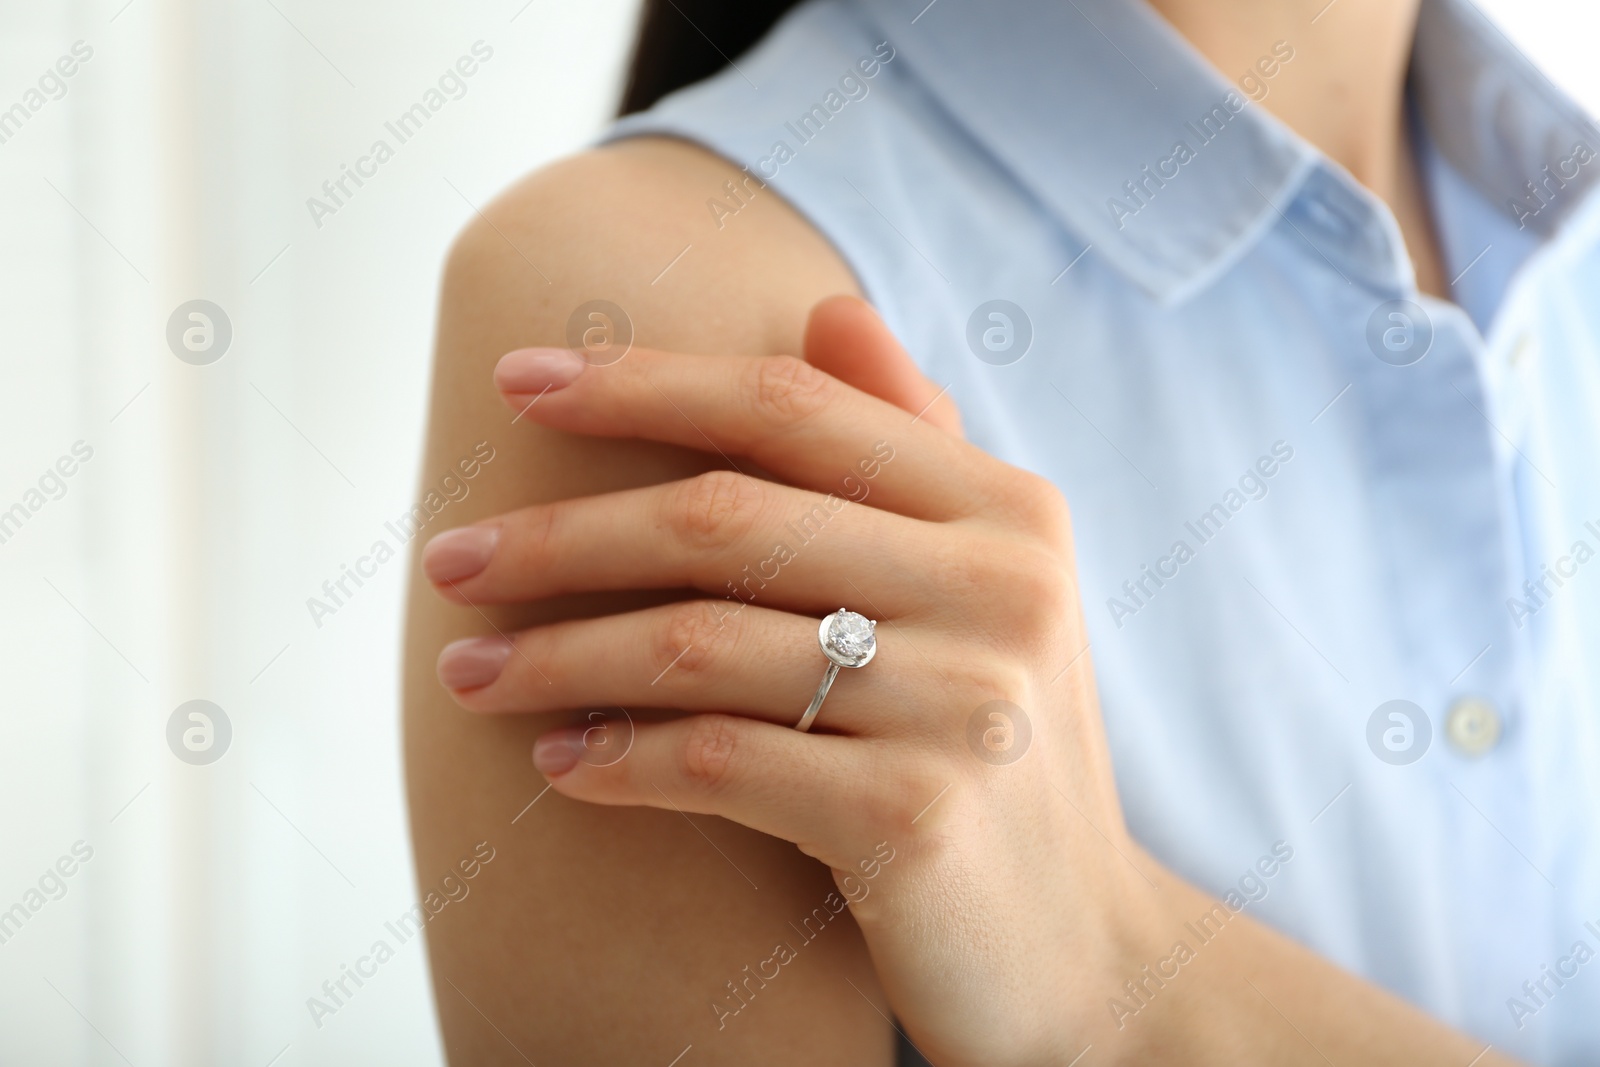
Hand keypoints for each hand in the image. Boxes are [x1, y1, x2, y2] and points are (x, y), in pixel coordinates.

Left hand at [421, 297, 1160, 1064]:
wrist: (1084, 950)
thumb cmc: (1001, 751)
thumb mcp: (986, 588)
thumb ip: (911, 447)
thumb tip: (826, 306)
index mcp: (1008, 510)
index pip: (792, 405)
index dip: (643, 382)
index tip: (516, 382)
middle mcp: (1000, 589)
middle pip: (726, 519)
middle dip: (561, 535)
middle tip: (448, 561)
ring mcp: (964, 705)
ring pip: (699, 644)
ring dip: (557, 656)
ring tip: (470, 672)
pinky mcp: (917, 817)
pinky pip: (716, 763)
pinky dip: (616, 759)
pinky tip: (559, 762)